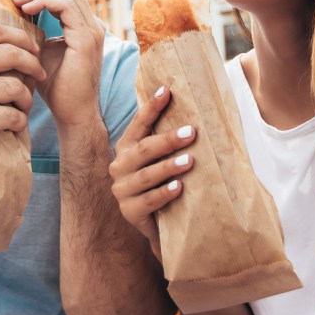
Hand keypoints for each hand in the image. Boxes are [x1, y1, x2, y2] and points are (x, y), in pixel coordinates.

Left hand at [0, 0, 105, 128]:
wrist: (71, 115)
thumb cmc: (55, 88)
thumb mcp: (39, 52)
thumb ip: (32, 33)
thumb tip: (7, 17)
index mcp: (82, 25)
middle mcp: (91, 24)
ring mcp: (92, 30)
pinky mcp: (87, 38)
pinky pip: (66, 6)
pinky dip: (44, 2)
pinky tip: (24, 8)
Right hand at [0, 25, 45, 185]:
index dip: (21, 37)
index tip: (33, 49)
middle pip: (10, 53)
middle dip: (33, 63)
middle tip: (40, 74)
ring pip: (15, 86)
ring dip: (27, 98)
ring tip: (24, 105)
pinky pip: (11, 116)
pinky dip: (19, 121)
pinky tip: (15, 124)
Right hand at [108, 86, 195, 260]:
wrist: (156, 224)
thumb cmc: (161, 182)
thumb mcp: (161, 159)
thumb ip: (167, 140)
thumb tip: (194, 107)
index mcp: (126, 148)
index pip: (138, 124)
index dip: (151, 107)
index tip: (167, 90)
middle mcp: (120, 166)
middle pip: (143, 150)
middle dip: (167, 140)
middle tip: (192, 132)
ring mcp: (122, 190)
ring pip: (146, 175)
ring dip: (168, 167)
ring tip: (189, 161)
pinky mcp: (129, 212)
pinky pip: (148, 201)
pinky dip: (164, 193)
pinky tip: (179, 187)